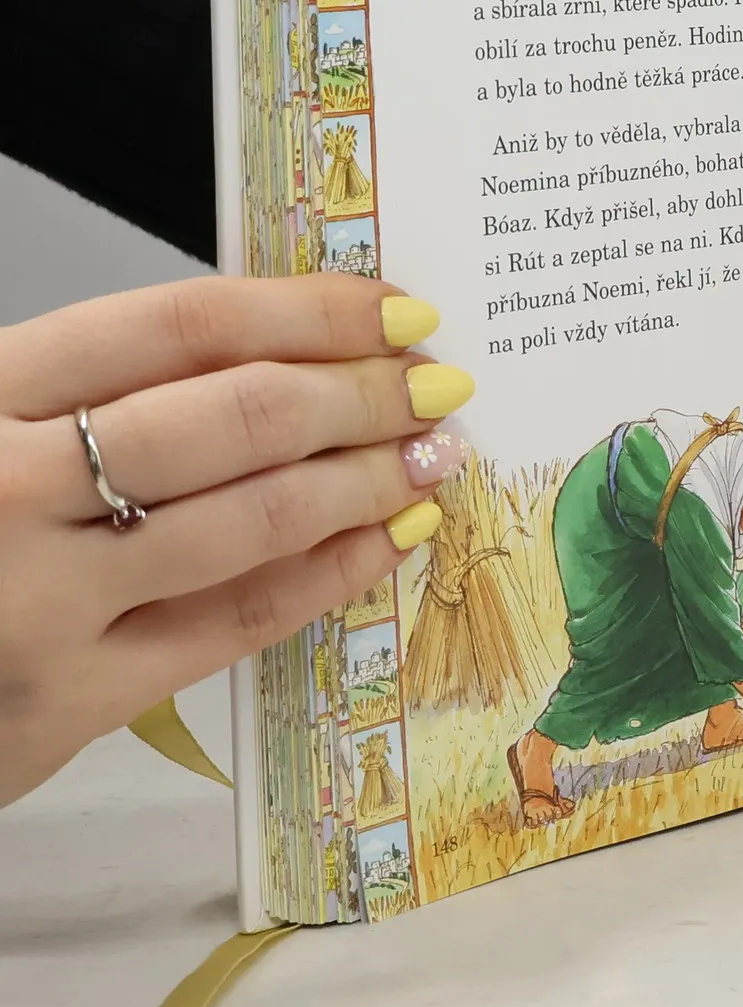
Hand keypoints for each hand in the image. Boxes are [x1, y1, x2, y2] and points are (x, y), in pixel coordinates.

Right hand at [0, 275, 471, 807]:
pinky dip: (329, 574)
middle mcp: (8, 485)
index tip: (396, 309)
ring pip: (253, 519)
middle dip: (362, 395)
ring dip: (367, 480)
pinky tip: (386, 539)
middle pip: (236, 418)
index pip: (179, 326)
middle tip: (436, 384)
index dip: (310, 312)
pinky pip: (236, 622)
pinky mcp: (71, 698)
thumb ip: (88, 387)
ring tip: (432, 454)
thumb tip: (276, 350)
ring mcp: (42, 599)